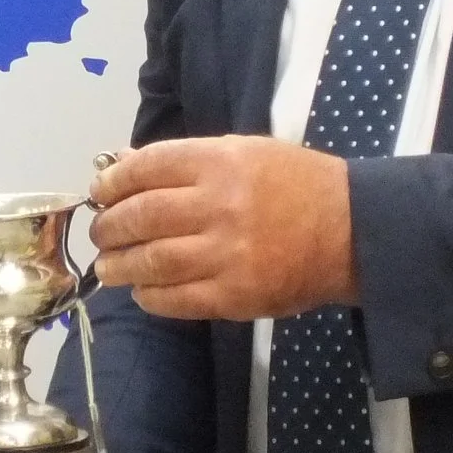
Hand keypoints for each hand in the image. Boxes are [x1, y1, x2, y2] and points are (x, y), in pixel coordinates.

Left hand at [89, 137, 355, 320]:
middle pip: (141, 216)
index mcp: (221, 162)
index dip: (113, 182)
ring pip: (151, 261)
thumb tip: (125, 165)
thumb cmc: (297, 184)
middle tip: (101, 233)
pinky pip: (176, 299)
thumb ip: (187, 160)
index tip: (100, 192)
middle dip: (109, 227)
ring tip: (109, 266)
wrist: (352, 232)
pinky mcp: (234, 295)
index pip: (146, 169)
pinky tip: (142, 291)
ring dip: (119, 265)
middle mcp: (219, 205)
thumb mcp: (246, 152)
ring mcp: (226, 254)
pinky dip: (149, 296)